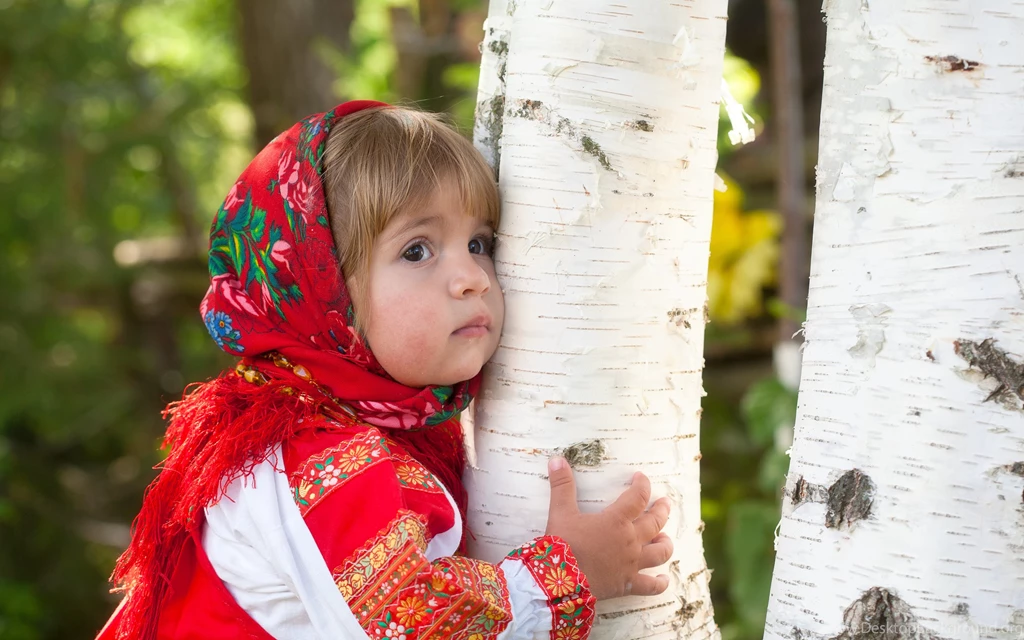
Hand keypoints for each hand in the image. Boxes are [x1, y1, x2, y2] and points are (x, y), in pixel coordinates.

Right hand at [544, 456, 672, 600]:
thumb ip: (561, 485)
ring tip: (665, 538)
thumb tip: (557, 459)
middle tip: (665, 503)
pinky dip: (659, 583)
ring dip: (665, 543)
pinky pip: (651, 585)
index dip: (642, 485)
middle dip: (662, 510)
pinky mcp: (627, 584)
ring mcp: (631, 564)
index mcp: (616, 520)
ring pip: (659, 552)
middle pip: (654, 522)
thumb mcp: (560, 511)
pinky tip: (663, 580)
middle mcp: (629, 540)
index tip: (641, 478)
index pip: (637, 497)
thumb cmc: (561, 544)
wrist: (560, 581)